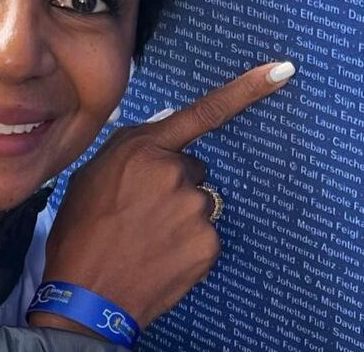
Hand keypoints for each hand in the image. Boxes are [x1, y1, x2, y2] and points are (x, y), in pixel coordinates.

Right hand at [34, 61, 294, 332]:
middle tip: (141, 210)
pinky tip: (159, 254)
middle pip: (193, 168)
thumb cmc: (82, 229)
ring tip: (146, 236)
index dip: (246, 90)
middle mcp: (177, 173)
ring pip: (199, 202)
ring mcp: (196, 210)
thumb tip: (169, 123)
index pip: (203, 113)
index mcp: (145, 149)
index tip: (282, 70)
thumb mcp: (93, 172)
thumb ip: (133, 144)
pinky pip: (204, 233)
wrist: (87, 293)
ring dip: (180, 214)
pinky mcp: (208, 244)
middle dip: (174, 183)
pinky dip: (187, 243)